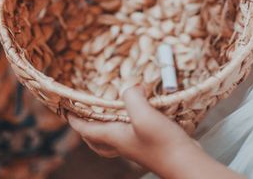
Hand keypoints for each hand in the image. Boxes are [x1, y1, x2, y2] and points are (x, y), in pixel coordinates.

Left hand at [68, 87, 198, 175]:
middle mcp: (122, 144)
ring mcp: (136, 146)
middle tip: (83, 114)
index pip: (86, 129)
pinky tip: (137, 114)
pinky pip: (129, 135)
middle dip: (86, 127)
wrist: (186, 164)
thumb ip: (132, 98)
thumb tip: (131, 86)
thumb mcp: (144, 115)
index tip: (66, 108)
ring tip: (107, 113)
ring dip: (104, 127)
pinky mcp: (150, 145)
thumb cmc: (163, 143)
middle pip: (96, 139)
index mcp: (114, 137)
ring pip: (112, 138)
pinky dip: (125, 125)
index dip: (74, 119)